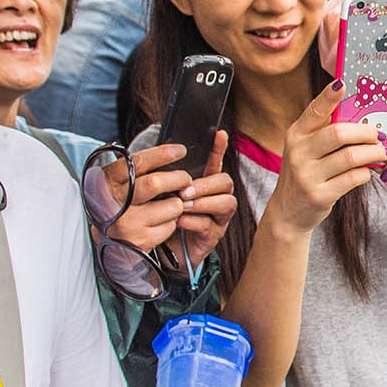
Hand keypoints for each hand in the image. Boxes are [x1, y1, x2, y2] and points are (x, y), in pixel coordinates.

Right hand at [94, 143, 195, 253]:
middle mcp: (116, 202)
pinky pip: (170, 225)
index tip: (180, 150)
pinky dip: (171, 222)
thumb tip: (170, 154)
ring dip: (177, 203)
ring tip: (169, 204)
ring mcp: (128, 223)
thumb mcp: (117, 182)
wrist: (104, 239)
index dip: (162, 154)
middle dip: (178, 179)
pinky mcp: (141, 240)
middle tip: (185, 179)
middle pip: (156, 183)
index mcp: (108, 181)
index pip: (138, 163)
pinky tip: (160, 221)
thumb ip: (135, 169)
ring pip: (171, 205)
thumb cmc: (116, 203)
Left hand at [166, 131, 236, 271]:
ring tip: (183, 204)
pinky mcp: (213, 236)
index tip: (219, 134)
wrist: (164, 252)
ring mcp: (218, 218)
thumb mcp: (165, 195)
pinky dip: (194, 220)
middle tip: (185, 189)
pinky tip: (180, 219)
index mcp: (205, 185)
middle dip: (207, 184)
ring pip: (225, 203)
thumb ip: (168, 180)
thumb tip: (161, 158)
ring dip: (203, 202)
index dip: (219, 149)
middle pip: (226, 183)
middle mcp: (217, 199)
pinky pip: (210, 225)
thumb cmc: (165, 218)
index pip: (215, 163)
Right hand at [264, 82, 386, 234]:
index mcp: (296, 134)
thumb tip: (360, 114)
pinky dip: (366, 173)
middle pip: (339, 133)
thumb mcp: (305, 149)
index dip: (329, 96)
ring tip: (382, 153)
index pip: (315, 110)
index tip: (343, 84)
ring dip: (372, 153)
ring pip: (350, 157)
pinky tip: (368, 171)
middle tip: (379, 135)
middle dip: (365, 132)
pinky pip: (353, 178)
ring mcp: (307, 175)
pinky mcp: (319, 195)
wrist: (287, 212)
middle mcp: (298, 152)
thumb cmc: (305, 172)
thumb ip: (323, 131)